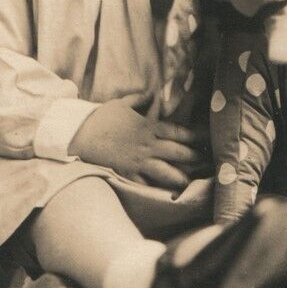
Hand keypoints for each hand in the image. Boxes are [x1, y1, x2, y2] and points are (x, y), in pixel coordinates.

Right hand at [70, 93, 208, 189]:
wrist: (79, 133)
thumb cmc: (99, 117)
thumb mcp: (120, 103)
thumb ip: (138, 99)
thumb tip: (149, 92)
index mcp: (149, 126)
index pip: (178, 132)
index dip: (195, 137)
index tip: (207, 140)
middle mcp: (148, 144)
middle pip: (178, 152)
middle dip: (194, 158)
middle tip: (207, 163)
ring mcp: (138, 160)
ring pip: (166, 171)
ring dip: (180, 177)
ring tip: (189, 183)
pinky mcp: (127, 173)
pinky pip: (146, 184)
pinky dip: (156, 189)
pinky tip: (165, 194)